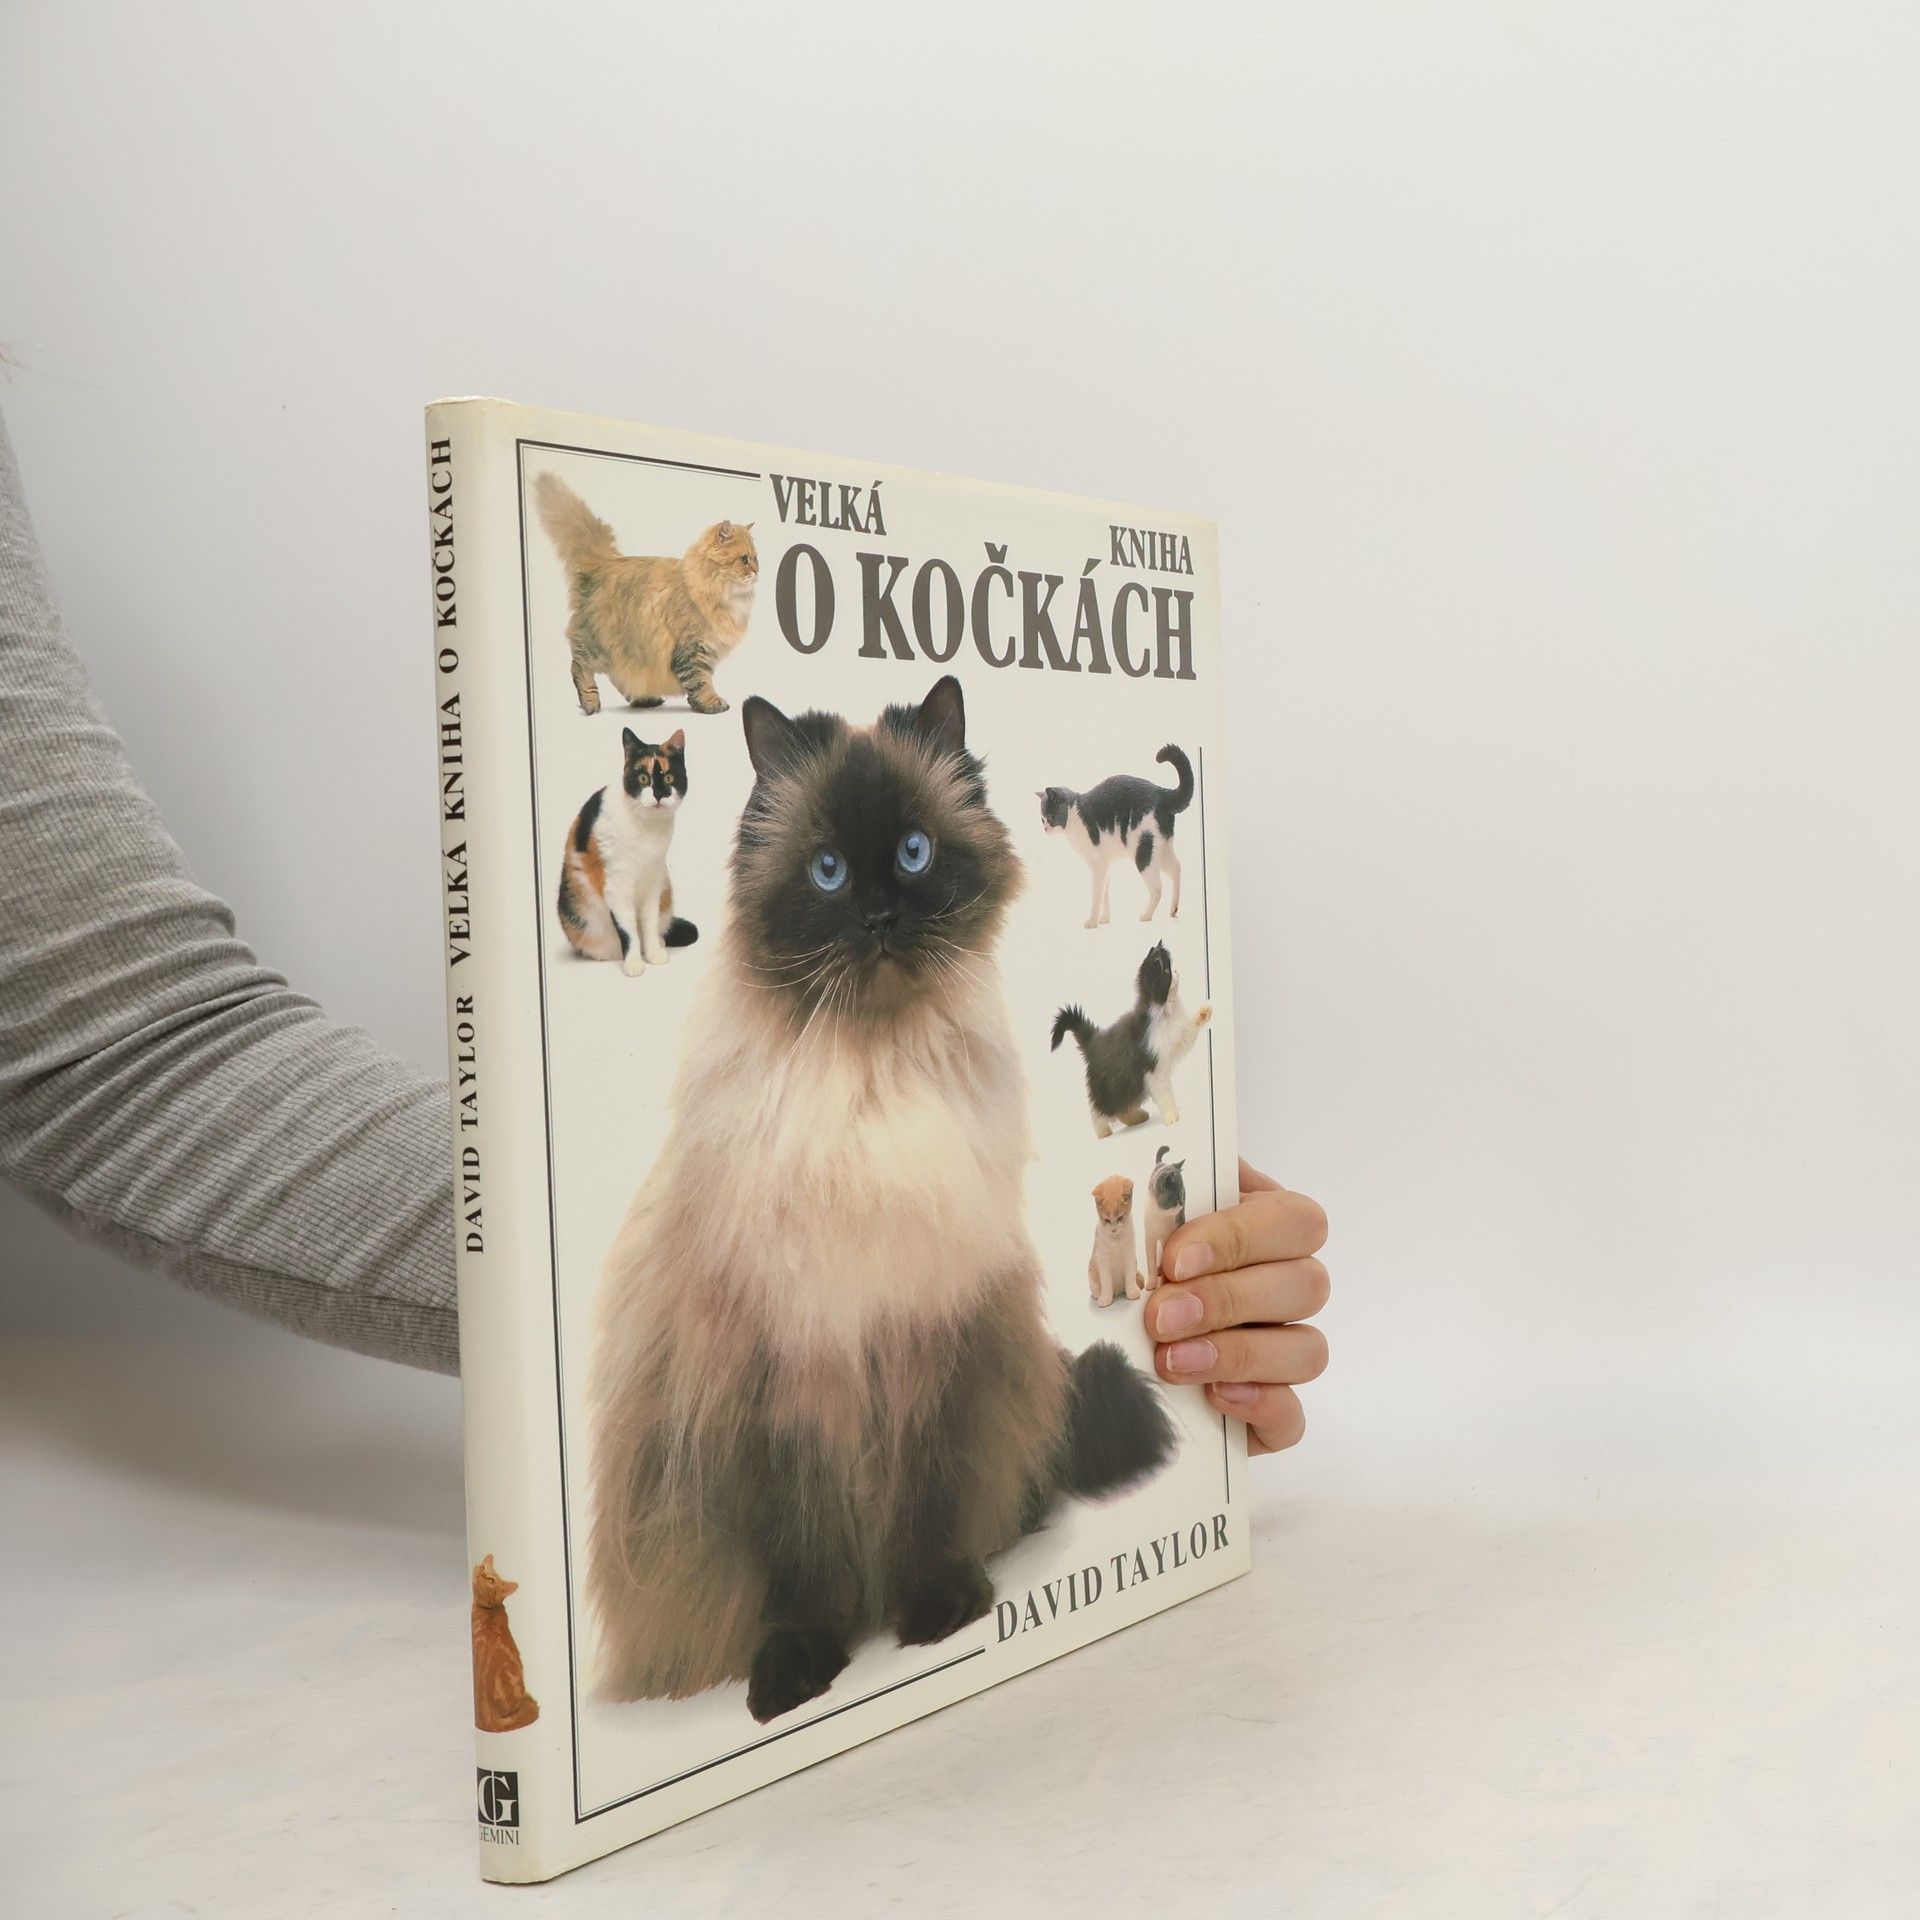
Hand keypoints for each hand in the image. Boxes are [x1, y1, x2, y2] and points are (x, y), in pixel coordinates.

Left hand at [1146, 1161, 1328, 1454]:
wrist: (1092, 1348)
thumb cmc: (1124, 1265)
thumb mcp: (1135, 1220)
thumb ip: (1153, 1194)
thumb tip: (1142, 1171)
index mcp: (1265, 1227)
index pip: (1294, 1219)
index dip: (1240, 1238)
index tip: (1174, 1260)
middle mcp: (1286, 1286)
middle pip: (1308, 1285)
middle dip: (1229, 1300)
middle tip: (1161, 1316)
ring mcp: (1284, 1351)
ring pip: (1308, 1350)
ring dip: (1239, 1354)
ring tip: (1172, 1362)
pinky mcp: (1270, 1412)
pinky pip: (1293, 1418)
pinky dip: (1260, 1407)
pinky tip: (1214, 1399)